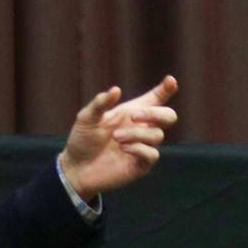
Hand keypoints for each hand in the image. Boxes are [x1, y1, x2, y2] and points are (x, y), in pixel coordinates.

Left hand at [59, 75, 177, 198]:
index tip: (170, 80)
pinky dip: (139, 148)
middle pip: (168, 116)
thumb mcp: (86, 118)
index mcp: (131, 113)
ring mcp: (143, 147)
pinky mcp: (141, 165)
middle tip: (133, 115)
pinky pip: (152, 154)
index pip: (155, 99)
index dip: (166, 89)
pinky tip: (123, 148)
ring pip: (157, 135)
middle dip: (155, 113)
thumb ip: (100, 103)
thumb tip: (116, 90)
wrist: (76, 167)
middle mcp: (141, 128)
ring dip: (136, 133)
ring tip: (116, 137)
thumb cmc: (82, 140)